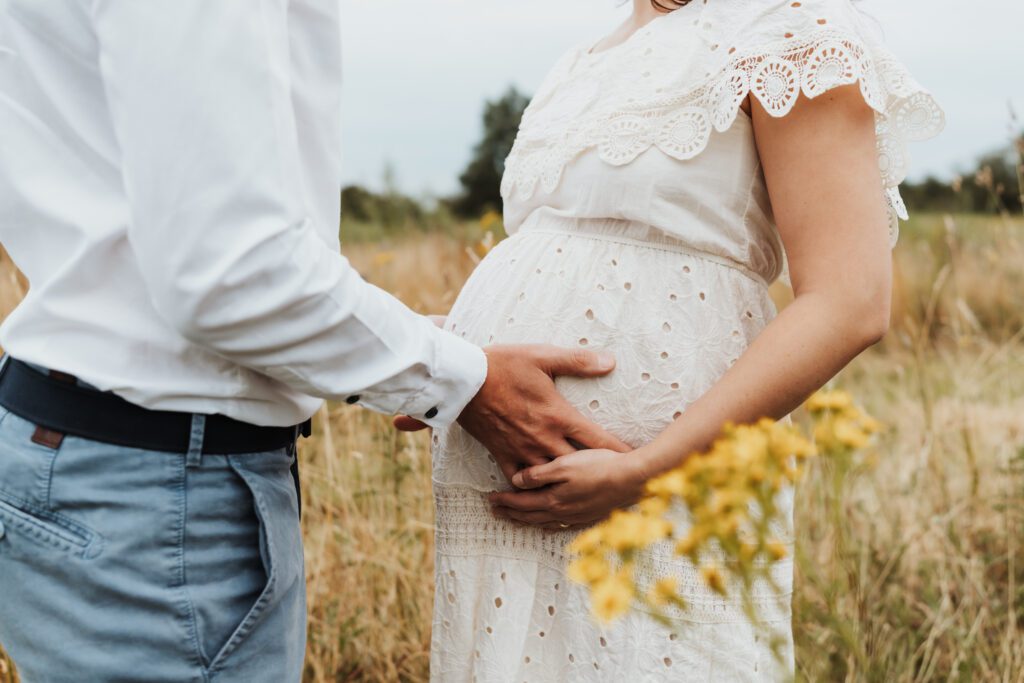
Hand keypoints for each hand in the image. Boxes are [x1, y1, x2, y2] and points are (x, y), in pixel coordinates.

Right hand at [395, 344, 630, 482]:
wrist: (463, 381)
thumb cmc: (504, 365)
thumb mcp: (543, 356)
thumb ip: (578, 361)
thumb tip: (610, 362)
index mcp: (559, 415)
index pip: (597, 440)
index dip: (619, 453)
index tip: (637, 462)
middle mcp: (544, 438)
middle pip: (579, 466)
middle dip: (599, 477)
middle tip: (620, 488)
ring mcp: (523, 450)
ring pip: (552, 479)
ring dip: (569, 489)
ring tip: (587, 501)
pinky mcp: (502, 454)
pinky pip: (520, 481)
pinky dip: (533, 491)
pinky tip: (542, 499)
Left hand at [488, 448, 647, 528]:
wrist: (632, 480)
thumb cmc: (599, 467)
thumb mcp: (565, 465)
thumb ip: (539, 475)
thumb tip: (516, 482)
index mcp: (553, 500)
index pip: (521, 503)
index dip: (504, 501)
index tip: (490, 499)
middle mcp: (562, 513)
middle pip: (529, 516)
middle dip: (510, 513)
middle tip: (494, 511)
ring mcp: (576, 517)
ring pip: (543, 522)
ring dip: (525, 520)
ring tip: (513, 519)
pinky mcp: (588, 517)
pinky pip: (559, 525)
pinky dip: (546, 524)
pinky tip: (546, 524)